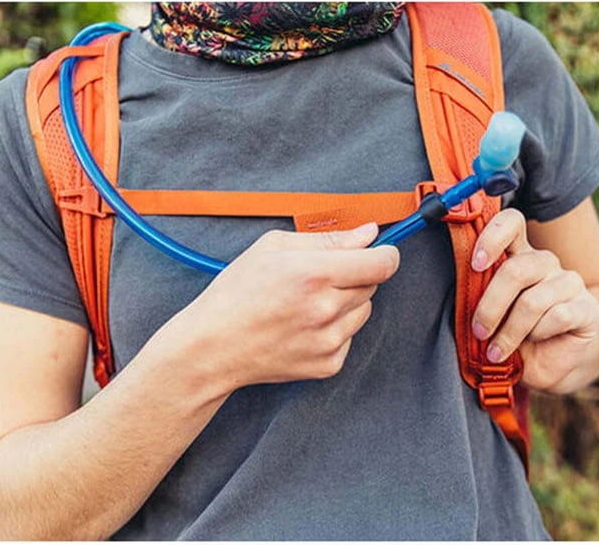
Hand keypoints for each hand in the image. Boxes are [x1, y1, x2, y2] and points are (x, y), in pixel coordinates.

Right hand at [156, 223, 399, 391]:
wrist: (213, 347)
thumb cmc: (237, 292)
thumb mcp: (273, 248)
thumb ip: (328, 239)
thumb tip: (370, 234)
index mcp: (314, 274)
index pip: (382, 263)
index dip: (385, 254)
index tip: (378, 252)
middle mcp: (326, 309)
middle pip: (373, 284)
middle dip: (355, 275)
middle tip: (319, 278)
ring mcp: (329, 341)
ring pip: (363, 310)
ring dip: (346, 303)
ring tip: (307, 304)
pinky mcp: (329, 364)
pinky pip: (349, 336)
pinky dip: (334, 329)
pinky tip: (303, 326)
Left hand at [470, 209, 598, 393]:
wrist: (542, 367)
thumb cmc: (509, 336)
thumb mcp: (488, 314)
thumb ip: (478, 294)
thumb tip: (457, 284)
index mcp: (518, 255)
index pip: (512, 222)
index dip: (492, 237)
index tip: (475, 264)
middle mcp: (545, 263)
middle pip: (516, 269)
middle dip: (491, 306)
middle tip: (478, 332)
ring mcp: (570, 282)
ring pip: (534, 300)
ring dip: (510, 332)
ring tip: (497, 351)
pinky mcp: (588, 307)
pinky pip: (559, 316)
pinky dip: (539, 334)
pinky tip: (534, 343)